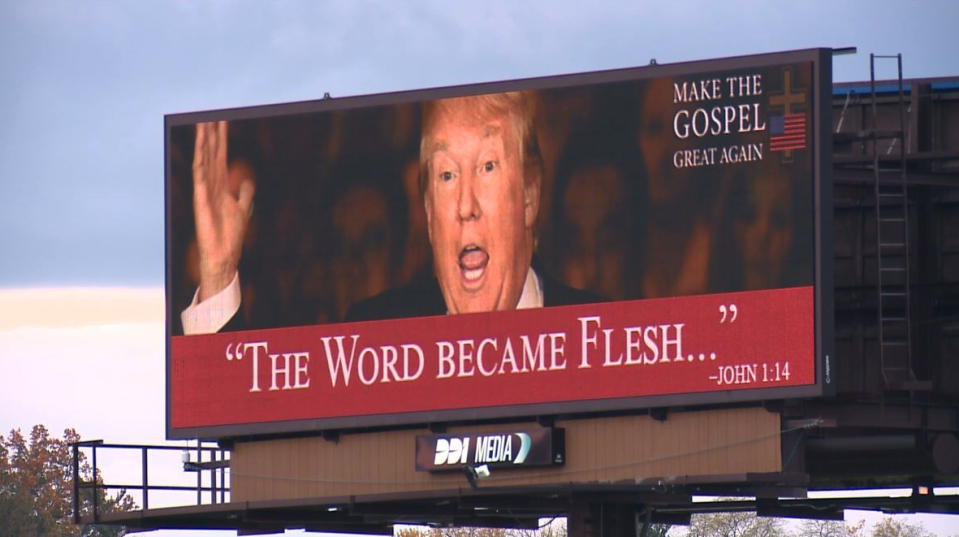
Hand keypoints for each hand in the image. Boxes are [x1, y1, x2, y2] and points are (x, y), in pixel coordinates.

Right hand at [192, 121, 254, 301]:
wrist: (223, 255)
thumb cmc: (229, 235)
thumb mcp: (242, 208)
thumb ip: (244, 193)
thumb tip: (246, 181)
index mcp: (219, 184)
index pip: (220, 155)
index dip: (222, 137)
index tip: (222, 118)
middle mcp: (210, 184)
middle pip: (212, 153)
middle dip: (213, 133)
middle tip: (214, 112)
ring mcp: (204, 190)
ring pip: (204, 160)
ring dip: (204, 142)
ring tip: (204, 121)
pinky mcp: (201, 199)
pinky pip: (200, 175)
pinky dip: (200, 159)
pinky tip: (201, 146)